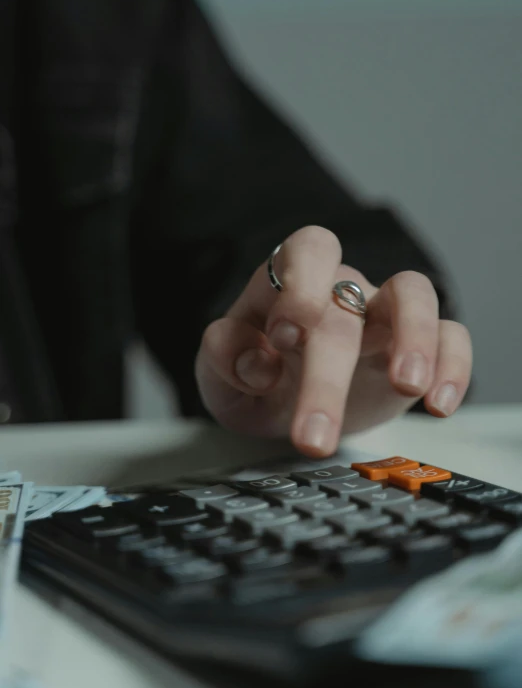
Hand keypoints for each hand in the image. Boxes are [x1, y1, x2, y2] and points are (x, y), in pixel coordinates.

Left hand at [195, 226, 471, 456]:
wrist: (289, 407)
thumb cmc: (257, 379)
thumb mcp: (218, 374)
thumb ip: (223, 356)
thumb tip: (257, 362)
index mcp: (288, 283)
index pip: (306, 251)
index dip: (299, 285)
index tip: (285, 338)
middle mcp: (339, 290)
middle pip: (344, 306)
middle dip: (328, 375)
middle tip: (314, 436)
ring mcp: (382, 314)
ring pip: (413, 294)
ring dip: (414, 337)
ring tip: (408, 386)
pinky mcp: (419, 347)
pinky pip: (451, 336)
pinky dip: (452, 365)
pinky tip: (439, 405)